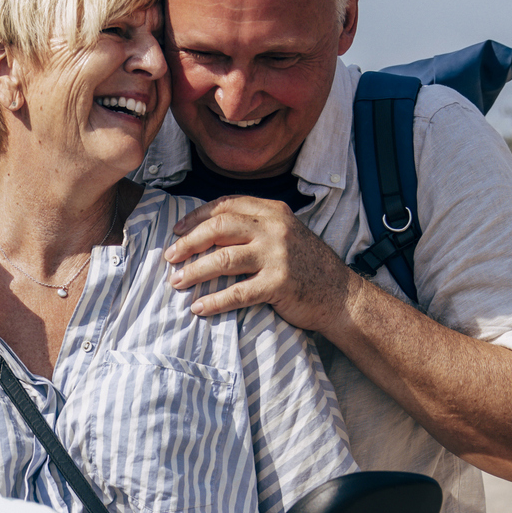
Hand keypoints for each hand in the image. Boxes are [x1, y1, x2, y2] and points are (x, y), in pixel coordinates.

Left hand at [164, 195, 352, 332]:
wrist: (341, 295)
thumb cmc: (307, 266)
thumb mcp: (285, 234)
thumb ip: (255, 227)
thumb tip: (208, 232)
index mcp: (273, 212)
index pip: (227, 205)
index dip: (197, 217)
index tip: (177, 230)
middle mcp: (274, 229)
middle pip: (219, 228)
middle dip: (189, 243)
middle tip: (170, 257)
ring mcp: (278, 256)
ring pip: (224, 259)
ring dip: (195, 271)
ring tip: (177, 281)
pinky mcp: (279, 284)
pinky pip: (238, 293)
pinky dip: (214, 301)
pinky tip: (198, 307)